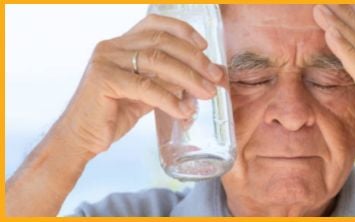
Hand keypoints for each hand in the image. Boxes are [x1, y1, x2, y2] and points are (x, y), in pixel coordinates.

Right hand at [58, 14, 223, 154]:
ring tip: (207, 94)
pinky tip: (184, 111)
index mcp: (122, 45)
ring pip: (157, 61)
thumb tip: (202, 78)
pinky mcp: (104, 80)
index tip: (205, 46)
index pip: (154, 25)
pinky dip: (169, 99)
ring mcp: (106, 61)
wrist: (81, 138)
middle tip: (216, 76)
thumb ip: (167, 82)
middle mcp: (112, 47)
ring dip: (188, 78)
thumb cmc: (114, 114)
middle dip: (194, 59)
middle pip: (162, 42)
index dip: (182, 30)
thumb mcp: (146, 93)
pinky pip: (146, 87)